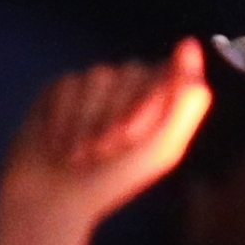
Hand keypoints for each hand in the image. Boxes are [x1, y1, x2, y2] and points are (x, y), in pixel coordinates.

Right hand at [0, 42, 211, 242]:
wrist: (54, 201)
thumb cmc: (114, 179)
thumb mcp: (163, 147)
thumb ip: (187, 99)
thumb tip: (189, 42)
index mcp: (158, 97)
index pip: (164, 72)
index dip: (147, 104)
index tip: (132, 136)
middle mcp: (127, 84)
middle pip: (131, 72)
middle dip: (116, 117)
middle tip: (105, 151)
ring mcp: (93, 84)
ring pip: (98, 76)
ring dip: (88, 122)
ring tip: (80, 152)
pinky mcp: (61, 87)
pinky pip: (68, 84)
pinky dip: (63, 119)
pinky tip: (57, 143)